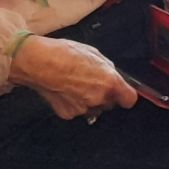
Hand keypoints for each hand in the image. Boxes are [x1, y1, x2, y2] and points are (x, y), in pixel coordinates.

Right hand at [8, 35, 137, 119]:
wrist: (39, 63)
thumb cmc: (67, 53)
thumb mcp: (94, 55)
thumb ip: (108, 70)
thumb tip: (113, 77)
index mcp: (109, 83)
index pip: (129, 100)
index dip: (125, 95)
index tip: (122, 92)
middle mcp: (99, 99)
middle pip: (110, 104)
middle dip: (105, 96)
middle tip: (93, 83)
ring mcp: (83, 109)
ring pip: (94, 108)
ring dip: (90, 101)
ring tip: (76, 86)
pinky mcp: (68, 115)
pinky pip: (77, 111)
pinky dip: (74, 104)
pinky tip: (65, 91)